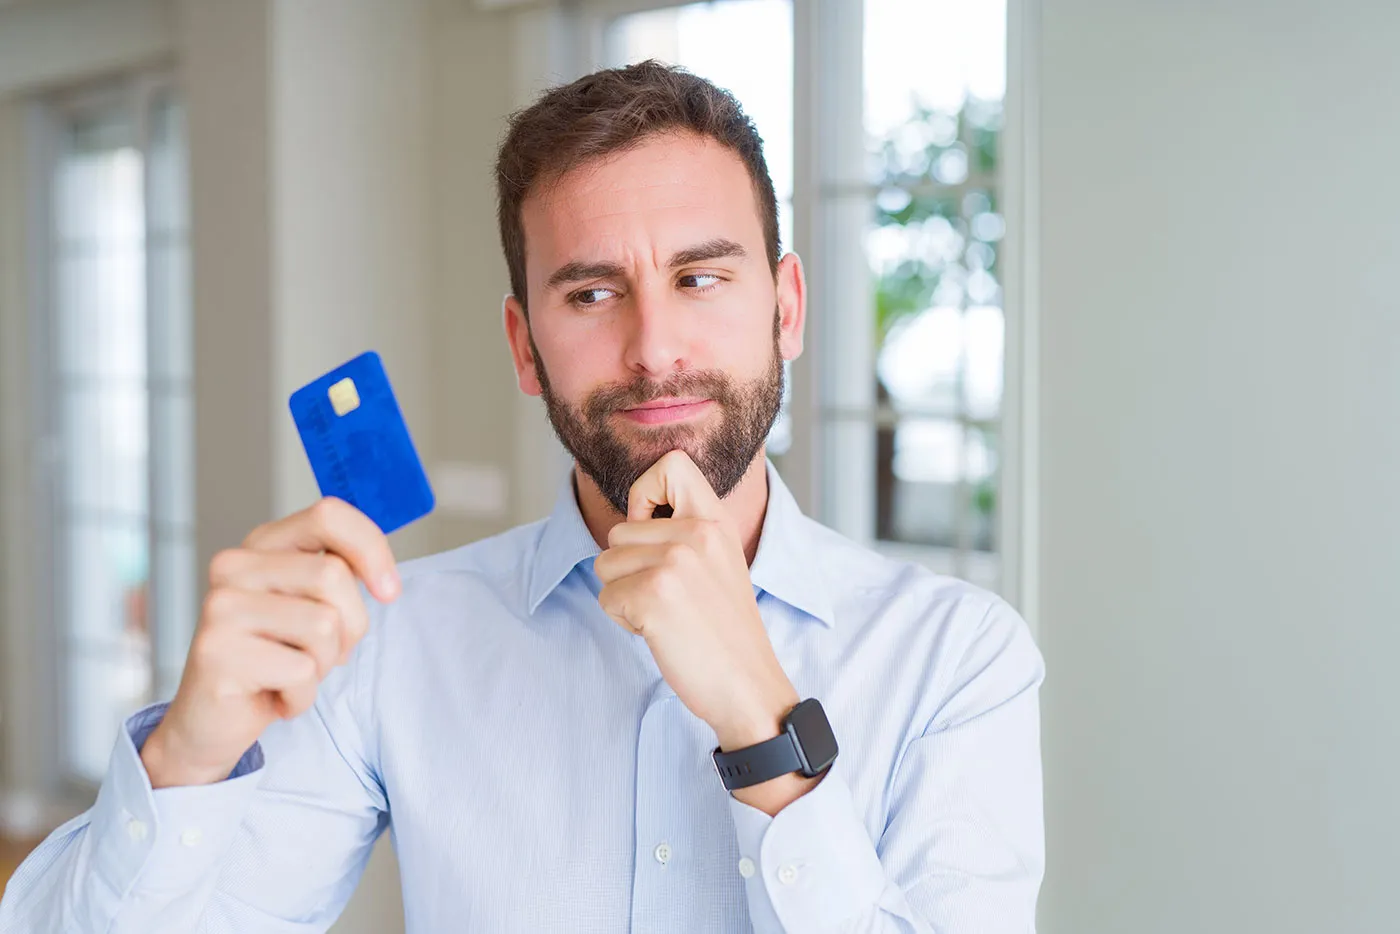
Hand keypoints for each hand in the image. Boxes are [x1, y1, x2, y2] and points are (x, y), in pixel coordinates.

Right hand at [140, 498, 399, 788]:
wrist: (210, 722)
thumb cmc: (272, 660)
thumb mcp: (310, 609)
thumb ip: (339, 580)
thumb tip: (385, 580)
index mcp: (261, 545)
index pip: (327, 515)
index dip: (371, 548)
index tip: (389, 591)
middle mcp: (234, 567)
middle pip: (333, 575)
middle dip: (349, 625)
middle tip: (319, 654)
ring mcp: (221, 607)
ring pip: (324, 625)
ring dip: (324, 664)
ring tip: (292, 674)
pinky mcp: (218, 652)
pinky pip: (301, 671)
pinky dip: (302, 697)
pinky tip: (274, 697)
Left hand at [593, 451, 799, 753]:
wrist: (749, 687)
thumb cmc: (726, 631)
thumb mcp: (719, 562)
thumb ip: (685, 531)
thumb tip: (629, 518)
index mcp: (717, 520)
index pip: (669, 465)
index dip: (645, 495)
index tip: (656, 530)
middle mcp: (697, 532)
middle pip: (618, 531)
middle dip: (630, 568)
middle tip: (671, 599)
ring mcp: (674, 562)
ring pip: (606, 564)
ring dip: (625, 596)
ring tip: (668, 615)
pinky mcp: (653, 595)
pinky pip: (606, 598)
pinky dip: (625, 621)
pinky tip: (662, 633)